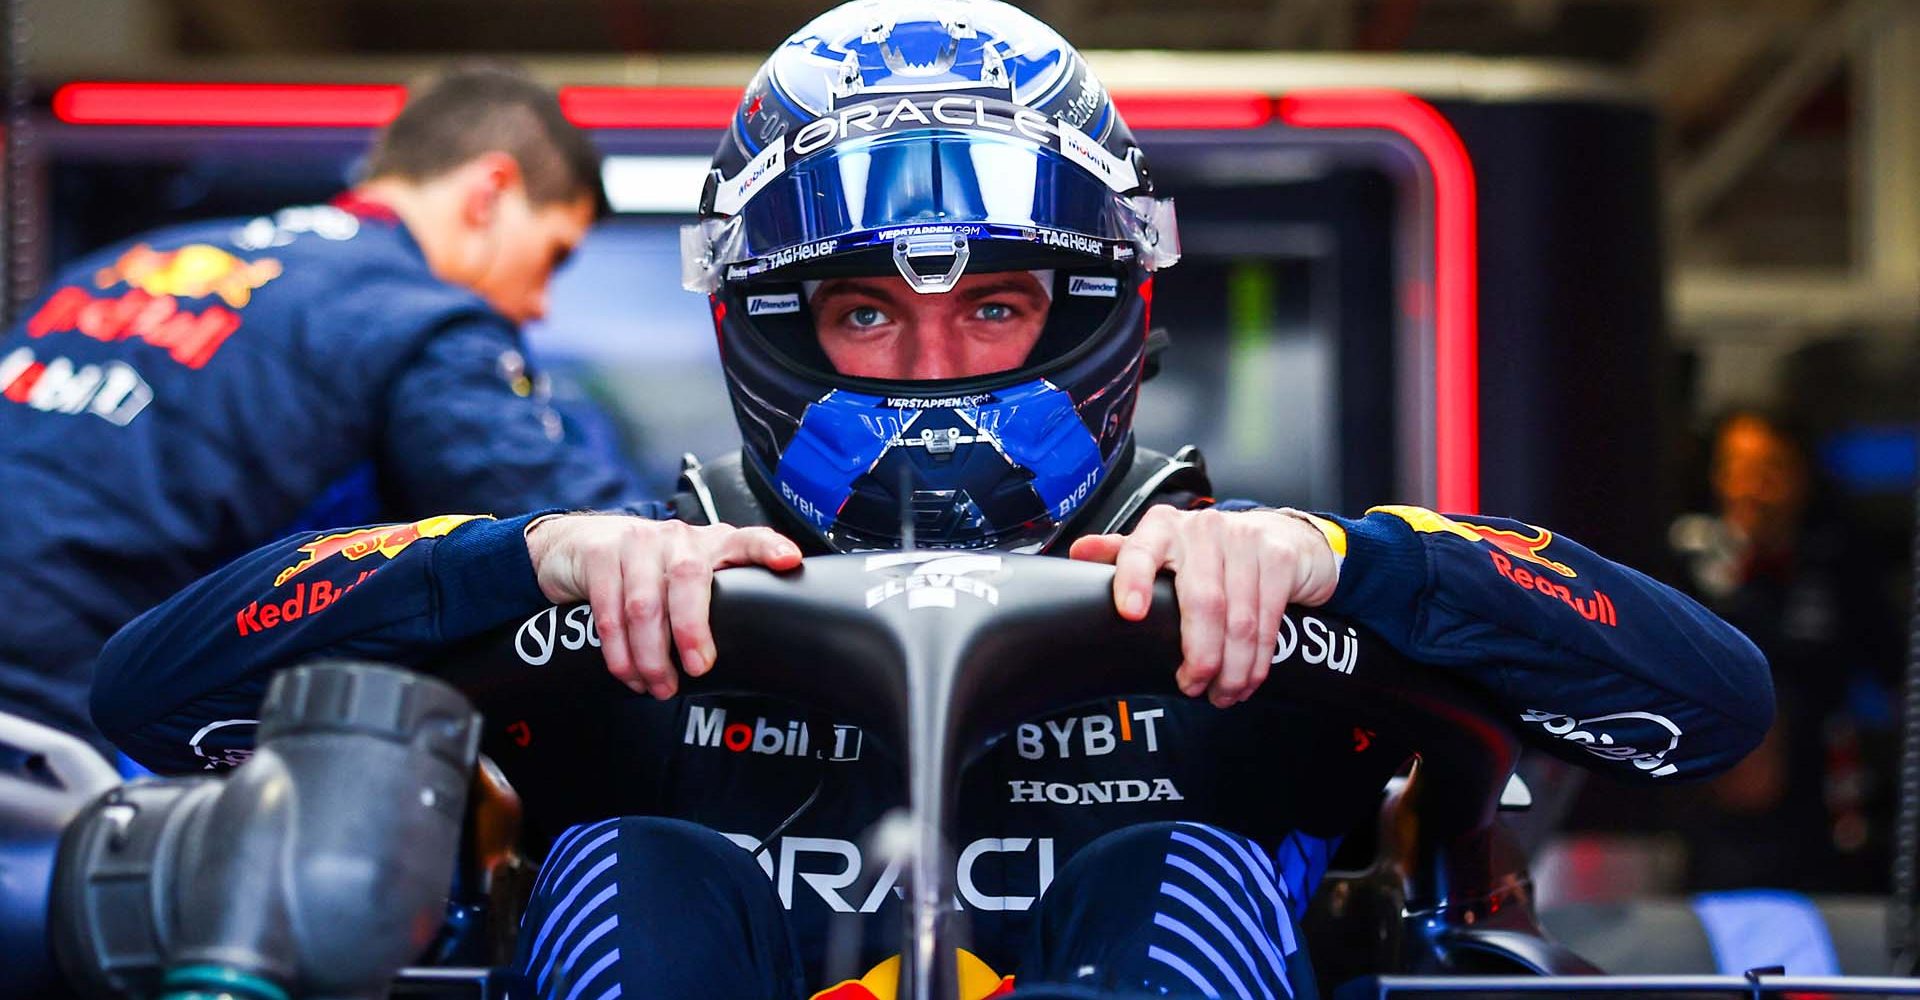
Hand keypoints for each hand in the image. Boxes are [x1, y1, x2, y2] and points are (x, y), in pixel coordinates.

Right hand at [524, 515, 801, 698]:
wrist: (577, 545)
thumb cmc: (647, 570)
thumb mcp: (687, 576)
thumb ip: (714, 601)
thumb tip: (744, 658)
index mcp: (710, 544)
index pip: (746, 540)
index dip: (767, 549)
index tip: (789, 562)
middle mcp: (677, 538)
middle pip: (689, 579)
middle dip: (692, 630)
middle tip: (696, 669)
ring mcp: (636, 542)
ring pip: (644, 605)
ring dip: (651, 655)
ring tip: (659, 685)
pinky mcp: (600, 555)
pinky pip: (609, 611)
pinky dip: (619, 651)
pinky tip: (628, 672)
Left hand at [1069, 507, 1338, 706]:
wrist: (1280, 536)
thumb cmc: (1210, 553)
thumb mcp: (1163, 551)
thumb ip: (1123, 554)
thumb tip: (1079, 552)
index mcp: (1163, 529)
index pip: (1141, 551)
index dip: (1134, 581)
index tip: (1130, 614)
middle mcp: (1203, 529)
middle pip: (1202, 602)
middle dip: (1200, 655)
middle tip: (1192, 687)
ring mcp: (1245, 539)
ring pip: (1239, 619)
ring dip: (1232, 667)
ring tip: (1222, 693)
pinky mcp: (1278, 557)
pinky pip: (1267, 618)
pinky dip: (1258, 657)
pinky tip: (1248, 678)